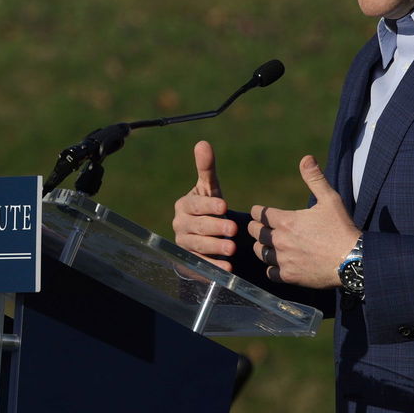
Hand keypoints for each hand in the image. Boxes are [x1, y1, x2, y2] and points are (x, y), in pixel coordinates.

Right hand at [172, 141, 239, 270]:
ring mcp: (184, 244)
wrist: (207, 234)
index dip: (209, 206)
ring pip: (199, 246)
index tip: (224, 206)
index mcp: (184, 205)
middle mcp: (180, 224)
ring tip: (232, 248)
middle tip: (233, 229)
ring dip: (216, 248)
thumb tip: (202, 143)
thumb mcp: (210, 188)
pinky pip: (201, 265)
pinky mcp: (191, 261)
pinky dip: (214, 267)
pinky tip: (228, 269)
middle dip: (216, 228)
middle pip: (198, 226)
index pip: (196, 205)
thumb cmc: (210, 206)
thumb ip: (207, 168)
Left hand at [249, 155, 359, 288]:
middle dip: (256, 227)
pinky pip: (270, 272)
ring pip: (260, 252)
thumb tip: (306, 158)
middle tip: (259, 227)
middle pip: (255, 233)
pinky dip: (271, 268)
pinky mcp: (289, 276)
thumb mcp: (330, 199)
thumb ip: (315, 178)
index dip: (259, 211)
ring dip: (261, 247)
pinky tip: (276, 264)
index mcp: (287, 221)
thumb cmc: (341, 228)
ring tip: (265, 244)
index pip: (260, 214)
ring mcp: (284, 260)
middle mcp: (280, 240)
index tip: (260, 212)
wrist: (352, 260)